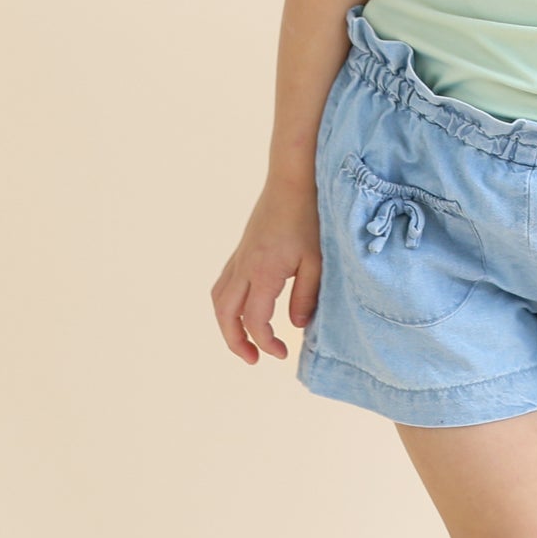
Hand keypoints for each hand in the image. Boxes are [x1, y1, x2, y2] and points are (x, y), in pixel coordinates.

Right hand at [212, 181, 321, 364]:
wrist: (293, 179)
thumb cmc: (310, 216)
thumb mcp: (317, 260)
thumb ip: (307, 296)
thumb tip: (296, 326)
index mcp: (264, 272)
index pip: (255, 320)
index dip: (267, 343)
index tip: (283, 353)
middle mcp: (244, 266)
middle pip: (225, 314)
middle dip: (235, 341)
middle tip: (254, 359)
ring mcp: (240, 256)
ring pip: (219, 299)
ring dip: (227, 324)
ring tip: (245, 340)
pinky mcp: (242, 249)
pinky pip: (224, 283)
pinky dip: (228, 304)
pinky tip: (245, 309)